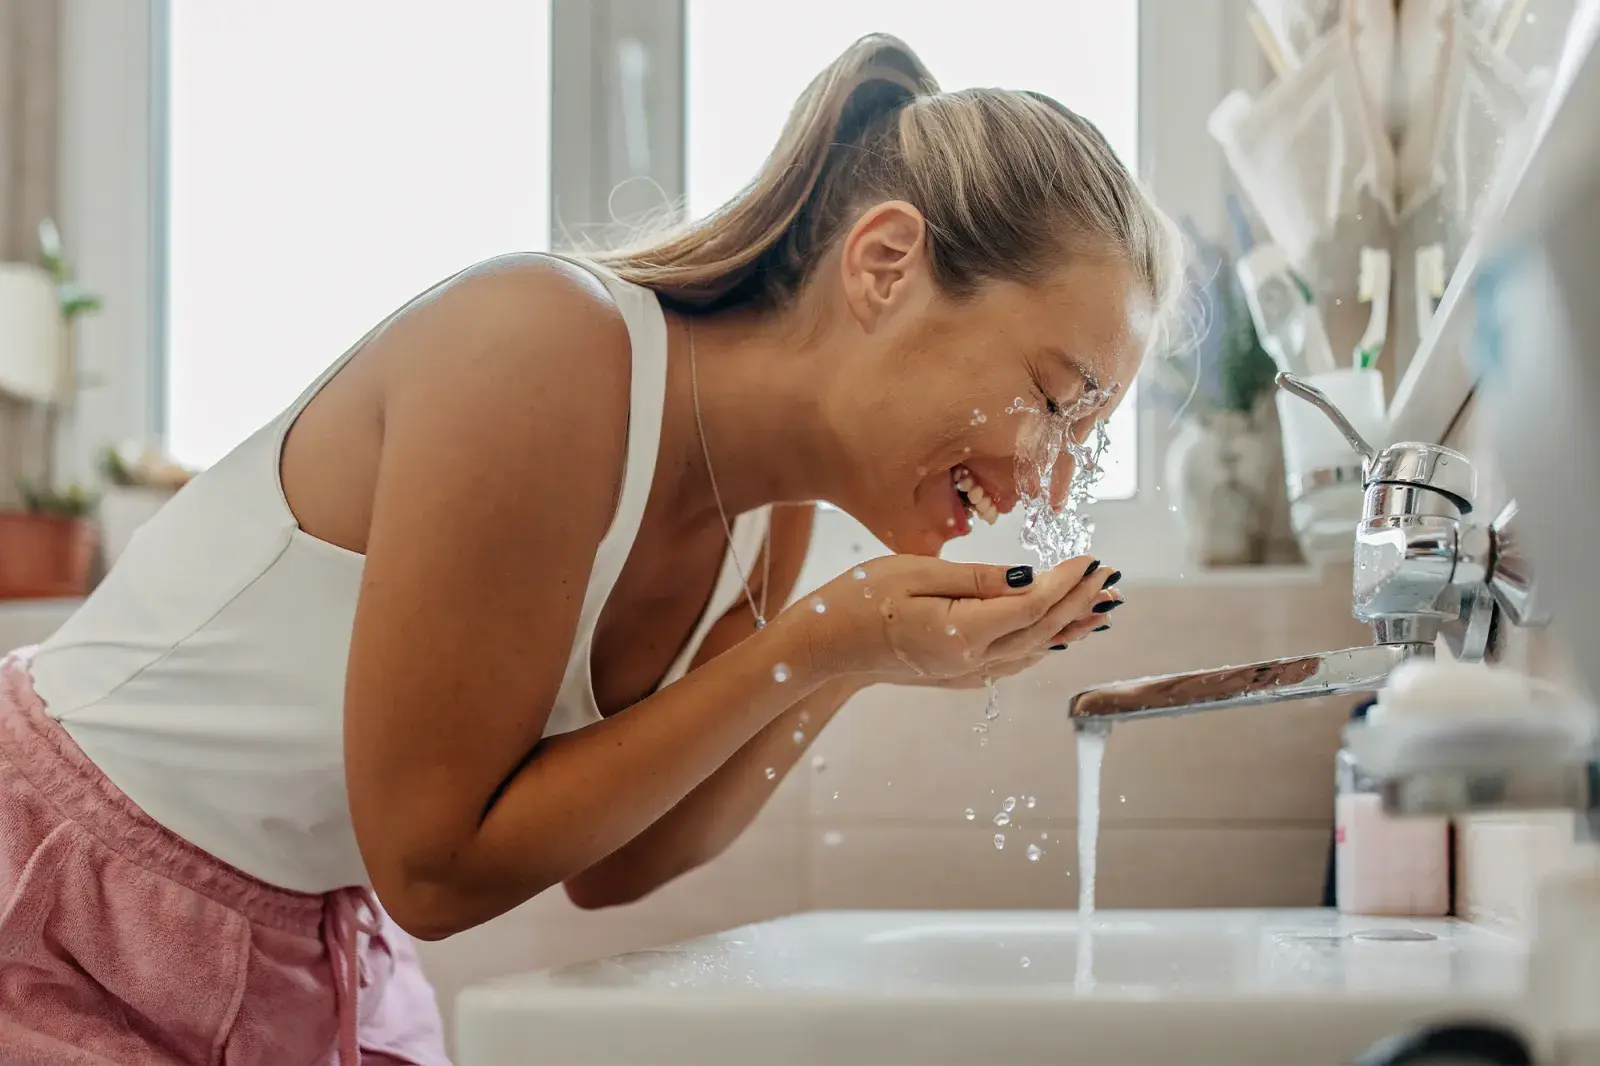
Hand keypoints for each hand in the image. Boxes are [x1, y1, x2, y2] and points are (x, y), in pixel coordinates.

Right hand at [794, 555, 1118, 682]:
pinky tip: (1058, 633)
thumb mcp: (916, 572)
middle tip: (1111, 578)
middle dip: (1080, 602)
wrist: (822, 646)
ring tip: (1103, 608)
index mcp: (962, 633)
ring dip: (1071, 626)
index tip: (1091, 558)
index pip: (1033, 605)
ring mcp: (965, 673)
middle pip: (1042, 630)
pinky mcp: (957, 674)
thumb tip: (1028, 579)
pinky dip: (1044, 642)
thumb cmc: (859, 598)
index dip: (1068, 582)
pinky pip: (1014, 660)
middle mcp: (971, 661)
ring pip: (1034, 649)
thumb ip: (977, 578)